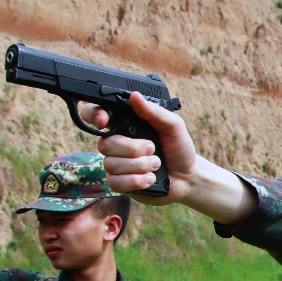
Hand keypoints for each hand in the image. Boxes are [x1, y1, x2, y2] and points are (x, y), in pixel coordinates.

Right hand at [80, 91, 196, 205]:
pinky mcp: (120, 184)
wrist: (187, 177)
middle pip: (104, 144)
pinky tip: (150, 179)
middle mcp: (117, 144)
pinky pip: (116, 182)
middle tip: (153, 149)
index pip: (96, 115)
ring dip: (139, 166)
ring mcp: (117, 165)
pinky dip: (136, 181)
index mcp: (125, 125)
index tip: (103, 120)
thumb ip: (155, 112)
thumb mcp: (173, 127)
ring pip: (110, 164)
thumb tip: (135, 96)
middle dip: (132, 149)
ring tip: (156, 165)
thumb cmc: (179, 149)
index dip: (93, 115)